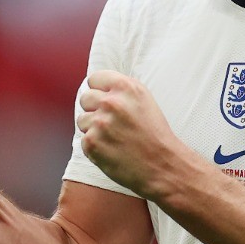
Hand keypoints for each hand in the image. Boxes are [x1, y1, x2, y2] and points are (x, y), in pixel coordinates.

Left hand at [77, 70, 176, 196]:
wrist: (162, 164)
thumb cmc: (155, 134)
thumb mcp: (144, 101)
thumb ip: (121, 91)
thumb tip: (97, 88)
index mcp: (126, 87)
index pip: (95, 78)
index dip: (100, 90)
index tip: (106, 100)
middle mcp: (111, 102)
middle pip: (85, 98)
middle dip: (94, 109)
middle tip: (110, 122)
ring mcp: (100, 122)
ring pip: (82, 120)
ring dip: (93, 128)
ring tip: (113, 138)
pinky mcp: (92, 142)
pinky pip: (84, 139)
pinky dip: (95, 146)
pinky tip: (112, 149)